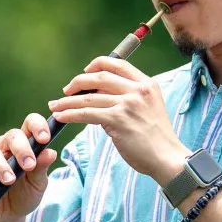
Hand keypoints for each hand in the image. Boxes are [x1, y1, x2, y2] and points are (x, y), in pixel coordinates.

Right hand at [0, 112, 57, 221]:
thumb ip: (42, 168)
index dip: (37, 126)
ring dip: (2, 166)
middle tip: (29, 165)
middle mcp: (6, 147)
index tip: (44, 139)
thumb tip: (50, 152)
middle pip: (11, 135)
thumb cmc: (26, 195)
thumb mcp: (38, 184)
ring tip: (9, 181)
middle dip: (21, 149)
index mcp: (25, 144)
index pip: (30, 124)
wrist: (9, 217)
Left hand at [46, 56, 187, 182]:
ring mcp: (128, 104)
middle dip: (78, 82)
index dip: (97, 64)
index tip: (84, 71)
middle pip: (100, 76)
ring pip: (89, 97)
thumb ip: (129, 97)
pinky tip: (61, 117)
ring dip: (67, 102)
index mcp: (147, 84)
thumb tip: (99, 94)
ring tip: (55, 106)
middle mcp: (138, 90)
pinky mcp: (118, 120)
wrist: (167, 157)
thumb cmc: (156, 138)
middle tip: (66, 91)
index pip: (117, 64)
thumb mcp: (148, 108)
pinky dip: (70, 114)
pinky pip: (87, 113)